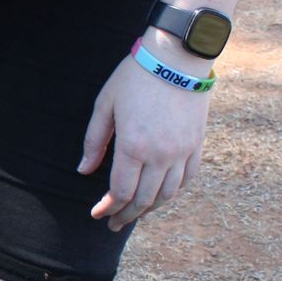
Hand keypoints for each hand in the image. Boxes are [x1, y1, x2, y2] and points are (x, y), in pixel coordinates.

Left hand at [78, 55, 209, 231]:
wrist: (177, 56)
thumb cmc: (135, 77)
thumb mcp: (105, 105)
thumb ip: (94, 142)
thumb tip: (84, 171)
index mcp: (133, 146)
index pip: (120, 192)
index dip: (108, 208)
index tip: (97, 214)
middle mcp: (160, 154)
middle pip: (144, 200)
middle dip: (126, 215)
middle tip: (114, 223)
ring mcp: (182, 151)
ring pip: (167, 194)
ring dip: (149, 209)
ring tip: (135, 213)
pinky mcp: (197, 144)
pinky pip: (187, 179)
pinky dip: (173, 193)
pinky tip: (161, 196)